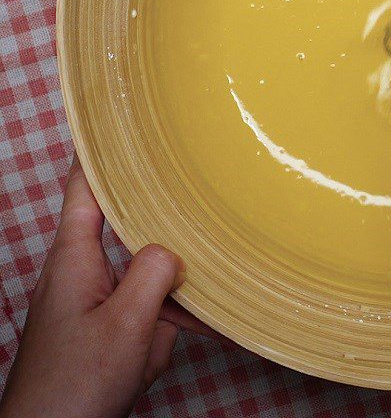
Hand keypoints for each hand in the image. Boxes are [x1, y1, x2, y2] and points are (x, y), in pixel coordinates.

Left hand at [0, 160, 217, 417]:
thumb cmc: (74, 386)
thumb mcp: (127, 325)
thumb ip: (154, 273)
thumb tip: (170, 250)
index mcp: (74, 259)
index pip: (85, 190)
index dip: (100, 155)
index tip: (120, 125)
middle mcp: (81, 272)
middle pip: (128, 232)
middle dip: (163, 243)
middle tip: (195, 213)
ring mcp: (93, 302)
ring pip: (143, 277)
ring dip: (166, 301)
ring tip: (175, 321)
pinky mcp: (104, 328)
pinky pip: (144, 312)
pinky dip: (162, 327)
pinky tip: (177, 346)